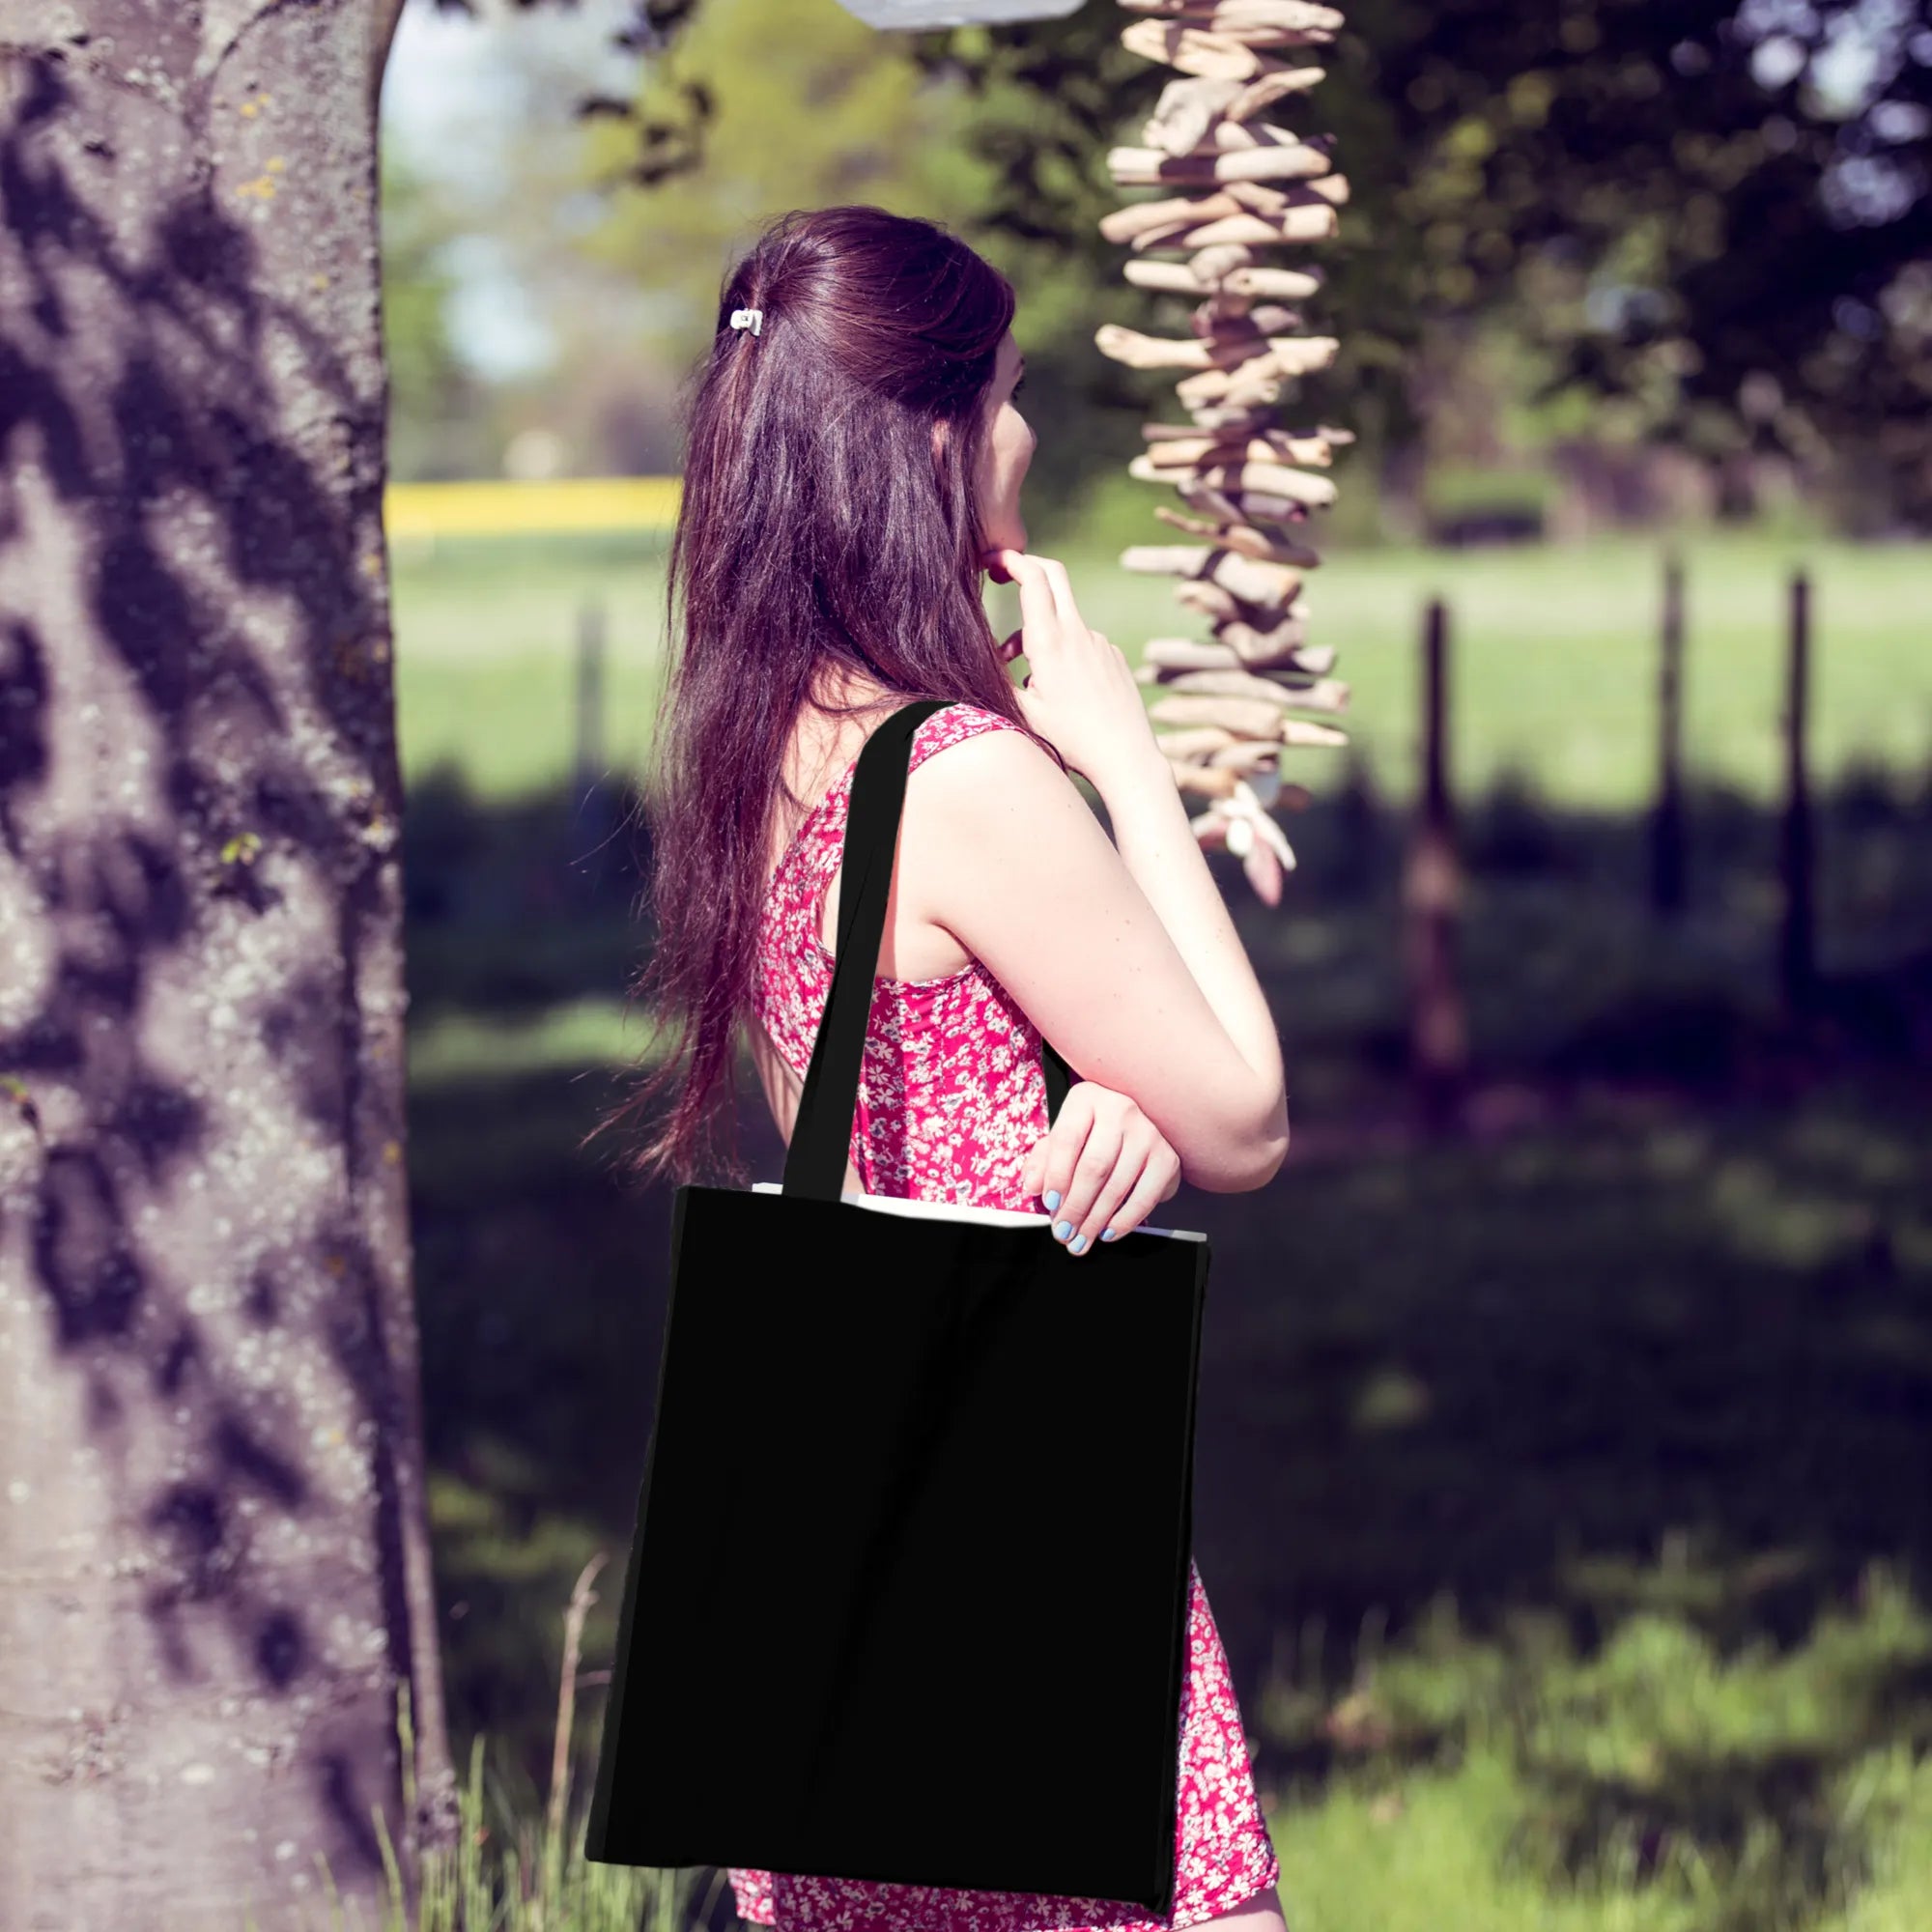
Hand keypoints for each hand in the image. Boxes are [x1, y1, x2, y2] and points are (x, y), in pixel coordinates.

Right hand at [981, 547, 1160, 791]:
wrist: (1126, 756)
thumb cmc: (1072, 740)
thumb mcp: (1024, 713)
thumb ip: (999, 680)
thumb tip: (980, 660)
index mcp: (1051, 642)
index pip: (1033, 578)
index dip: (1010, 560)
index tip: (992, 559)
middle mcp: (1078, 633)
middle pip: (1054, 575)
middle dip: (1027, 567)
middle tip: (1004, 574)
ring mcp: (1100, 642)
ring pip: (1063, 619)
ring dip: (1038, 632)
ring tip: (1026, 678)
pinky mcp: (1113, 656)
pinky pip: (1082, 643)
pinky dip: (1062, 653)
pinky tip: (1062, 690)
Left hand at [1020, 1080, 1181, 1254]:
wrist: (1135, 1132)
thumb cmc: (1090, 1136)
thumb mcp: (1061, 1140)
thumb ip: (1042, 1161)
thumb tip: (1033, 1186)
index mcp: (1086, 1099)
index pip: (1067, 1139)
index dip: (1056, 1175)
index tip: (1049, 1204)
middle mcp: (1120, 1110)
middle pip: (1094, 1166)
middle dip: (1075, 1206)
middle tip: (1063, 1231)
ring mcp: (1147, 1133)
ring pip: (1117, 1185)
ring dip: (1095, 1220)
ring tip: (1080, 1239)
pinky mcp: (1167, 1158)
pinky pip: (1144, 1197)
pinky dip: (1124, 1220)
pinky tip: (1108, 1232)